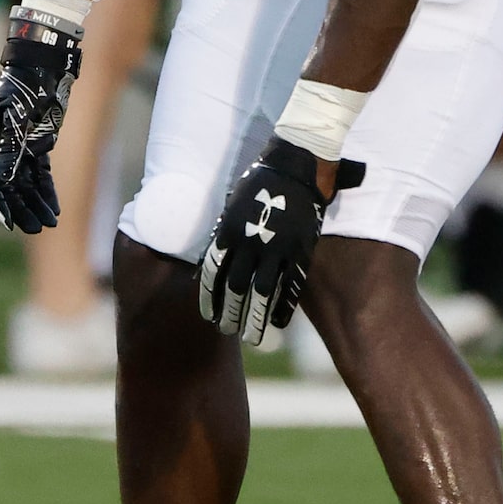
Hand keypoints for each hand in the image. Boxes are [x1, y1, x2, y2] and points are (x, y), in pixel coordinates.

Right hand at [0, 10, 82, 232]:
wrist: (44, 63)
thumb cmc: (26, 86)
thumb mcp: (15, 117)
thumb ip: (8, 148)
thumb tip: (0, 181)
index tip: (8, 223)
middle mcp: (0, 146)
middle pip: (9, 186)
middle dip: (21, 208)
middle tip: (34, 228)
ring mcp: (20, 146)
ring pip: (26, 183)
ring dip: (36, 203)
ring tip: (48, 223)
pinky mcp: (38, 145)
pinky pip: (40, 174)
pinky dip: (47, 191)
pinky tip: (55, 208)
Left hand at [198, 138, 364, 345]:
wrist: (294, 167)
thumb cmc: (259, 186)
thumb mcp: (231, 208)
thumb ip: (220, 238)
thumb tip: (203, 268)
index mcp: (229, 231)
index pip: (214, 273)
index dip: (210, 298)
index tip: (208, 316)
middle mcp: (250, 242)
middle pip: (236, 288)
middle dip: (230, 313)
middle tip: (226, 330)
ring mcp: (276, 248)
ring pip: (262, 293)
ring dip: (255, 318)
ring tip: (251, 337)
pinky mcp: (300, 250)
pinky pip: (290, 286)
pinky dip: (283, 307)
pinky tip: (277, 323)